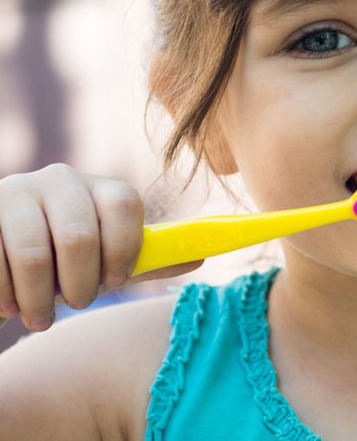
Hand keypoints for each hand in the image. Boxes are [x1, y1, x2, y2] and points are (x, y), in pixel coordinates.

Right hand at [0, 164, 200, 331]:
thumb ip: (146, 260)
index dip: (123, 249)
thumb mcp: (107, 260)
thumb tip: (198, 257)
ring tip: (38, 316)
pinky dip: (3, 294)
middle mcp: (60, 180)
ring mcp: (14, 191)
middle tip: (74, 305)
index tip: (113, 281)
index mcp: (100, 189)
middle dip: (79, 284)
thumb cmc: (66, 263)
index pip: (125, 204)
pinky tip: (7, 305)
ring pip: (32, 254)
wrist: (4, 257)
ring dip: (37, 298)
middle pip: (79, 235)